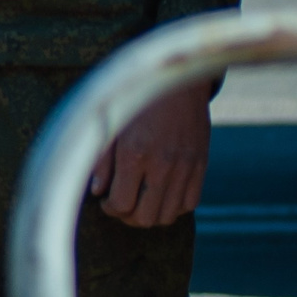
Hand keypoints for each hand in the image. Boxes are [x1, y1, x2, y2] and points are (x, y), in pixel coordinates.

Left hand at [89, 82, 208, 226]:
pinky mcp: (201, 165)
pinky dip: (174, 206)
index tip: (105, 201)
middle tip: (120, 205)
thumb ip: (100, 159)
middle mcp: (161, 164)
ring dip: (151, 215)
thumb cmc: (134, 98)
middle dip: (128, 217)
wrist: (174, 79)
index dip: (110, 208)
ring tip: (138, 201)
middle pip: (145, 217)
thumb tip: (96, 190)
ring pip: (168, 215)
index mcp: (133, 153)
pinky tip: (160, 194)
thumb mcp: (108, 123)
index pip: (121, 203)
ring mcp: (185, 167)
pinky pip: (190, 203)